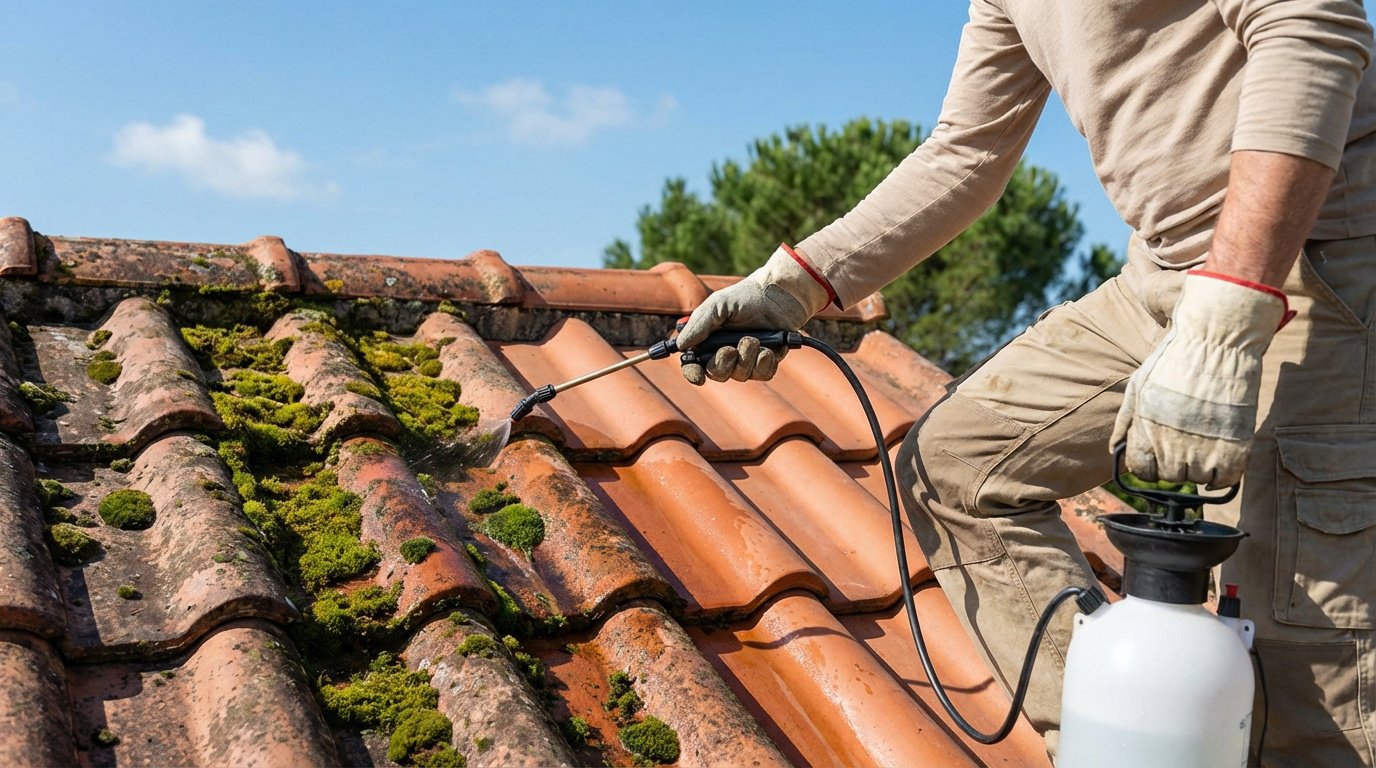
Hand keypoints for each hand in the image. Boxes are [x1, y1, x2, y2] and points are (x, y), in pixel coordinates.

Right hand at [678, 245, 832, 384]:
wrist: (779, 294)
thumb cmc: (746, 296)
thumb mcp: (717, 305)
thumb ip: (698, 325)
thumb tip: (680, 345)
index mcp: (709, 339)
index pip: (695, 364)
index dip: (693, 373)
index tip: (698, 377)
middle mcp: (727, 351)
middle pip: (717, 374)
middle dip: (723, 364)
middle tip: (730, 349)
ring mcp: (748, 357)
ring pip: (741, 375)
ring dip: (746, 358)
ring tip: (754, 340)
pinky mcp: (768, 360)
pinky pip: (763, 374)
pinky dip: (764, 363)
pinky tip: (767, 349)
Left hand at [1112, 270, 1290, 486]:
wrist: (1217, 341)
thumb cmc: (1175, 359)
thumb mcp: (1139, 385)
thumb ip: (1126, 421)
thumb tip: (1113, 449)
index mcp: (1146, 430)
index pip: (1140, 470)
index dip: (1148, 465)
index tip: (1157, 455)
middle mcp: (1172, 444)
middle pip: (1169, 476)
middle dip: (1174, 465)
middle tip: (1184, 443)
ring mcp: (1204, 448)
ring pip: (1197, 479)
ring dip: (1200, 468)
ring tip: (1204, 442)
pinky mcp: (1235, 446)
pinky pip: (1226, 480)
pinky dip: (1223, 475)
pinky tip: (1221, 456)